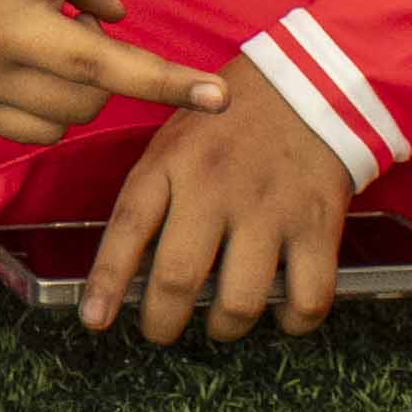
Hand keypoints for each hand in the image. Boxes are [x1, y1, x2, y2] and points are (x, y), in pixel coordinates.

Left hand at [63, 67, 358, 342]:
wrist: (309, 82)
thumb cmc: (230, 121)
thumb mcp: (175, 140)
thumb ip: (153, 196)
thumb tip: (129, 271)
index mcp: (172, 162)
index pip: (128, 227)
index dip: (106, 281)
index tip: (94, 320)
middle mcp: (215, 187)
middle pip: (177, 278)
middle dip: (161, 322)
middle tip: (161, 329)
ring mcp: (268, 209)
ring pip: (238, 303)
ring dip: (224, 327)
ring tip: (221, 320)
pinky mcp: (317, 225)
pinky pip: (306, 298)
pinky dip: (293, 320)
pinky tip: (282, 311)